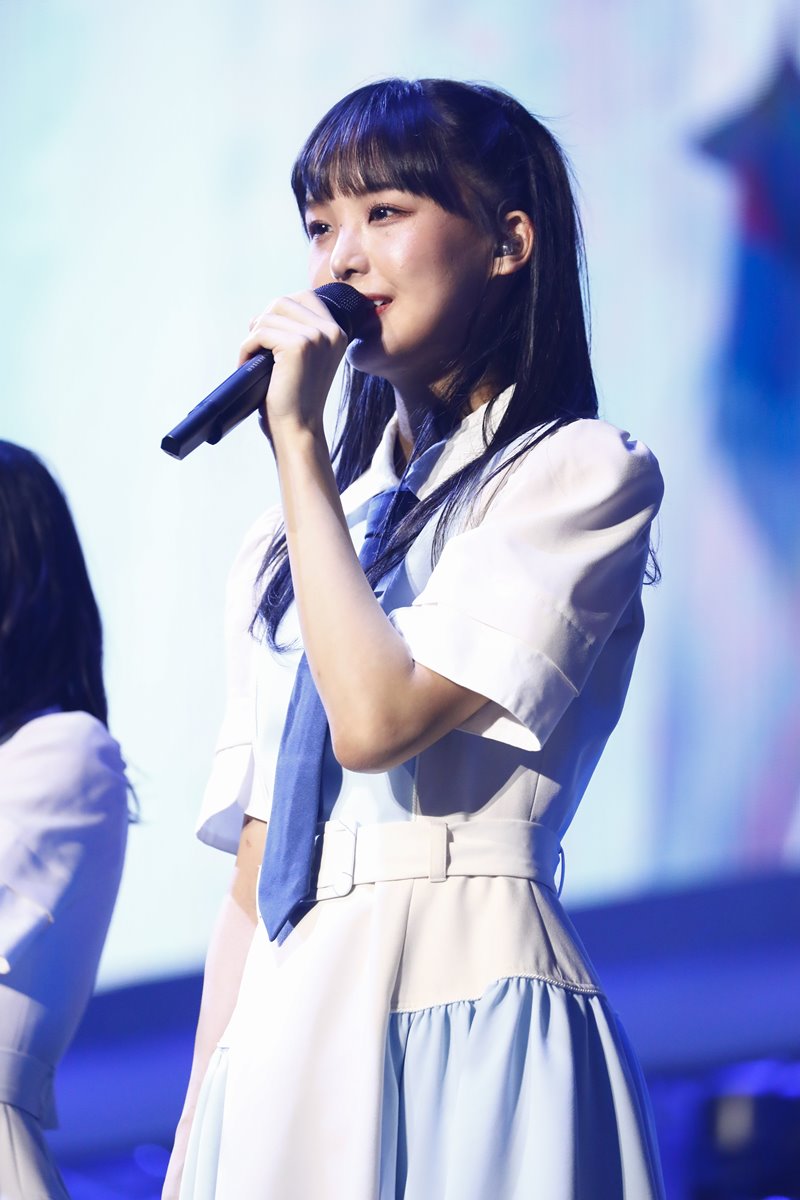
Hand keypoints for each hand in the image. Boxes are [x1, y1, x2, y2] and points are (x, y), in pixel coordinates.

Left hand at [238, 291, 347, 441]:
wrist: (297, 429)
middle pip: (283, 302)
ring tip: (253, 361)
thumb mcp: (303, 359)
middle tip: (257, 350)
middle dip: (263, 322)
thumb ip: (295, 331)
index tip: (269, 340)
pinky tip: (248, 365)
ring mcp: (317, 337)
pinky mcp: (298, 346)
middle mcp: (331, 331)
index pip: (304, 297)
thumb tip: (264, 312)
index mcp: (337, 333)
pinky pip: (259, 332)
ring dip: (253, 337)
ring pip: (268, 315)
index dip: (279, 312)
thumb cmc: (294, 398)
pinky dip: (247, 349)